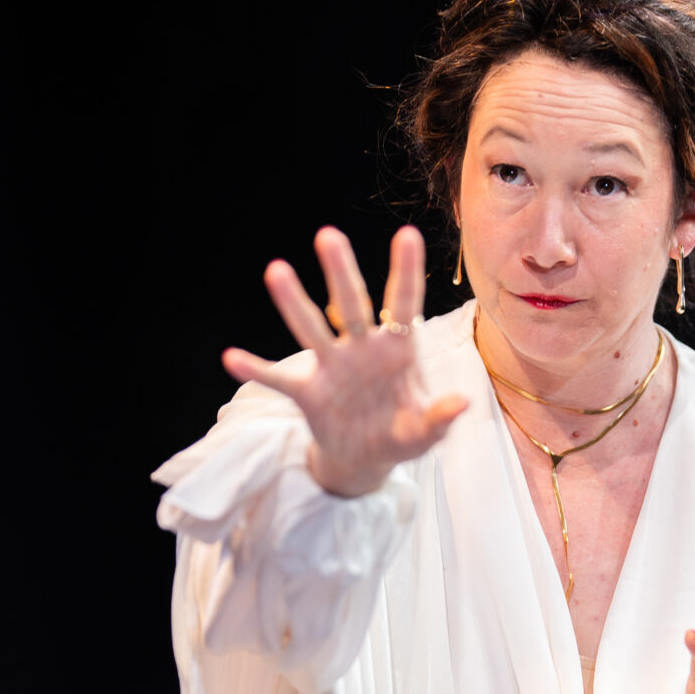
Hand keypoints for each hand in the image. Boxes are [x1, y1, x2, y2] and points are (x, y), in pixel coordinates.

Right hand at [221, 225, 466, 497]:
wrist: (367, 458)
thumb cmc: (400, 435)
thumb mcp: (423, 433)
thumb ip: (439, 418)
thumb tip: (462, 404)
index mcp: (397, 350)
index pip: (404, 305)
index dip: (406, 272)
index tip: (407, 234)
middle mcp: (361, 348)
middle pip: (351, 304)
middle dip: (341, 272)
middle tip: (328, 235)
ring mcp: (331, 367)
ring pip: (311, 328)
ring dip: (294, 302)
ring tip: (276, 271)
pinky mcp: (308, 393)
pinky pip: (279, 379)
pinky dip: (257, 370)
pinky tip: (232, 358)